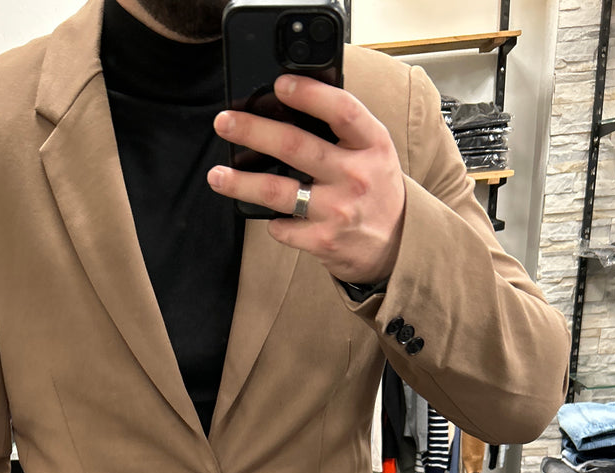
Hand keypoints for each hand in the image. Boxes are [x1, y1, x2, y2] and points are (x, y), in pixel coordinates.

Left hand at [208, 75, 406, 285]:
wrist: (398, 246)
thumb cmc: (376, 190)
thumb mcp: (374, 152)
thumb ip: (343, 130)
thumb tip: (291, 107)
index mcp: (371, 144)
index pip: (341, 110)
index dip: (309, 94)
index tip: (279, 84)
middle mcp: (356, 175)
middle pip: (296, 147)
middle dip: (253, 131)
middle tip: (225, 122)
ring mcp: (338, 210)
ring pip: (277, 191)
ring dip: (240, 182)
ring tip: (217, 175)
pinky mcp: (324, 241)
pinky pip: (283, 228)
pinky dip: (270, 221)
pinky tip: (268, 216)